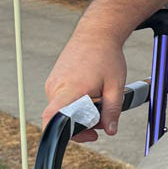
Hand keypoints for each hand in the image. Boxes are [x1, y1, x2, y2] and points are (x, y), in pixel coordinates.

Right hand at [42, 23, 127, 139]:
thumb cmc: (106, 56)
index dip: (61, 134)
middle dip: (83, 125)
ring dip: (80, 113)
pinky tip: (90, 94)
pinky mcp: (54, 80)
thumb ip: (112, 111)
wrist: (96, 33)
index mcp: (70, 89)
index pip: (52, 118)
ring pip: (63, 109)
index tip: (86, 136)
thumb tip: (110, 131)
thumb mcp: (116, 86)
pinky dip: (76, 103)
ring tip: (99, 102)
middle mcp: (56, 87)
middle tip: (102, 122)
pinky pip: (62, 100)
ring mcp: (53, 83)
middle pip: (62, 118)